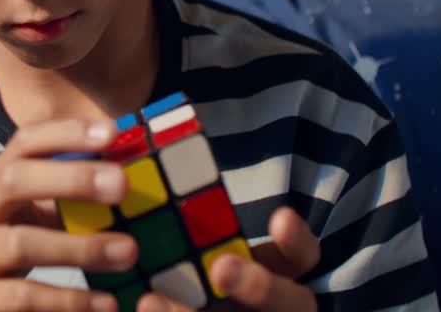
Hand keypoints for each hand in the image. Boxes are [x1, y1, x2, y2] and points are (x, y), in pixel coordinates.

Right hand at [0, 118, 134, 311]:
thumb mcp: (20, 212)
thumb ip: (64, 196)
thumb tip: (131, 178)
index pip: (25, 143)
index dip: (66, 133)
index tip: (111, 132)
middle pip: (14, 181)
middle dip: (70, 179)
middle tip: (122, 185)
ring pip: (20, 244)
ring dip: (79, 248)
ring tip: (128, 252)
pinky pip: (23, 299)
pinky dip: (68, 302)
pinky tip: (104, 304)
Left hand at [136, 207, 320, 311]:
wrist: (161, 308)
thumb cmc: (178, 253)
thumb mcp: (192, 231)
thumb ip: (184, 206)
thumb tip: (141, 144)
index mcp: (274, 273)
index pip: (302, 257)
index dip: (295, 239)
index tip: (281, 216)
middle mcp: (268, 306)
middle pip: (289, 304)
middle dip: (260, 286)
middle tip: (222, 267)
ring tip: (150, 300)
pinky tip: (138, 303)